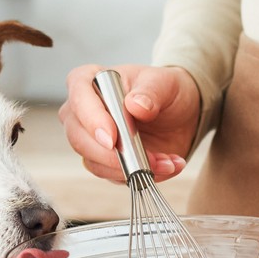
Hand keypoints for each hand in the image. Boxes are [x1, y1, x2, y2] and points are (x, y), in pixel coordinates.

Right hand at [59, 63, 200, 182]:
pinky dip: (143, 175)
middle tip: (144, 158)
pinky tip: (167, 165)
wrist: (180, 114)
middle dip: (110, 155)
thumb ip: (151, 91)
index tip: (112, 138)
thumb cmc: (165, 90)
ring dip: (132, 168)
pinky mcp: (106, 162)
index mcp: (91, 81)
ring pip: (95, 163)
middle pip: (79, 138)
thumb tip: (135, 105)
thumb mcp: (165, 82)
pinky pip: (115, 176)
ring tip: (165, 161)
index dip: (91, 120)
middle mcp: (84, 112)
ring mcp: (92, 140)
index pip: (79, 97)